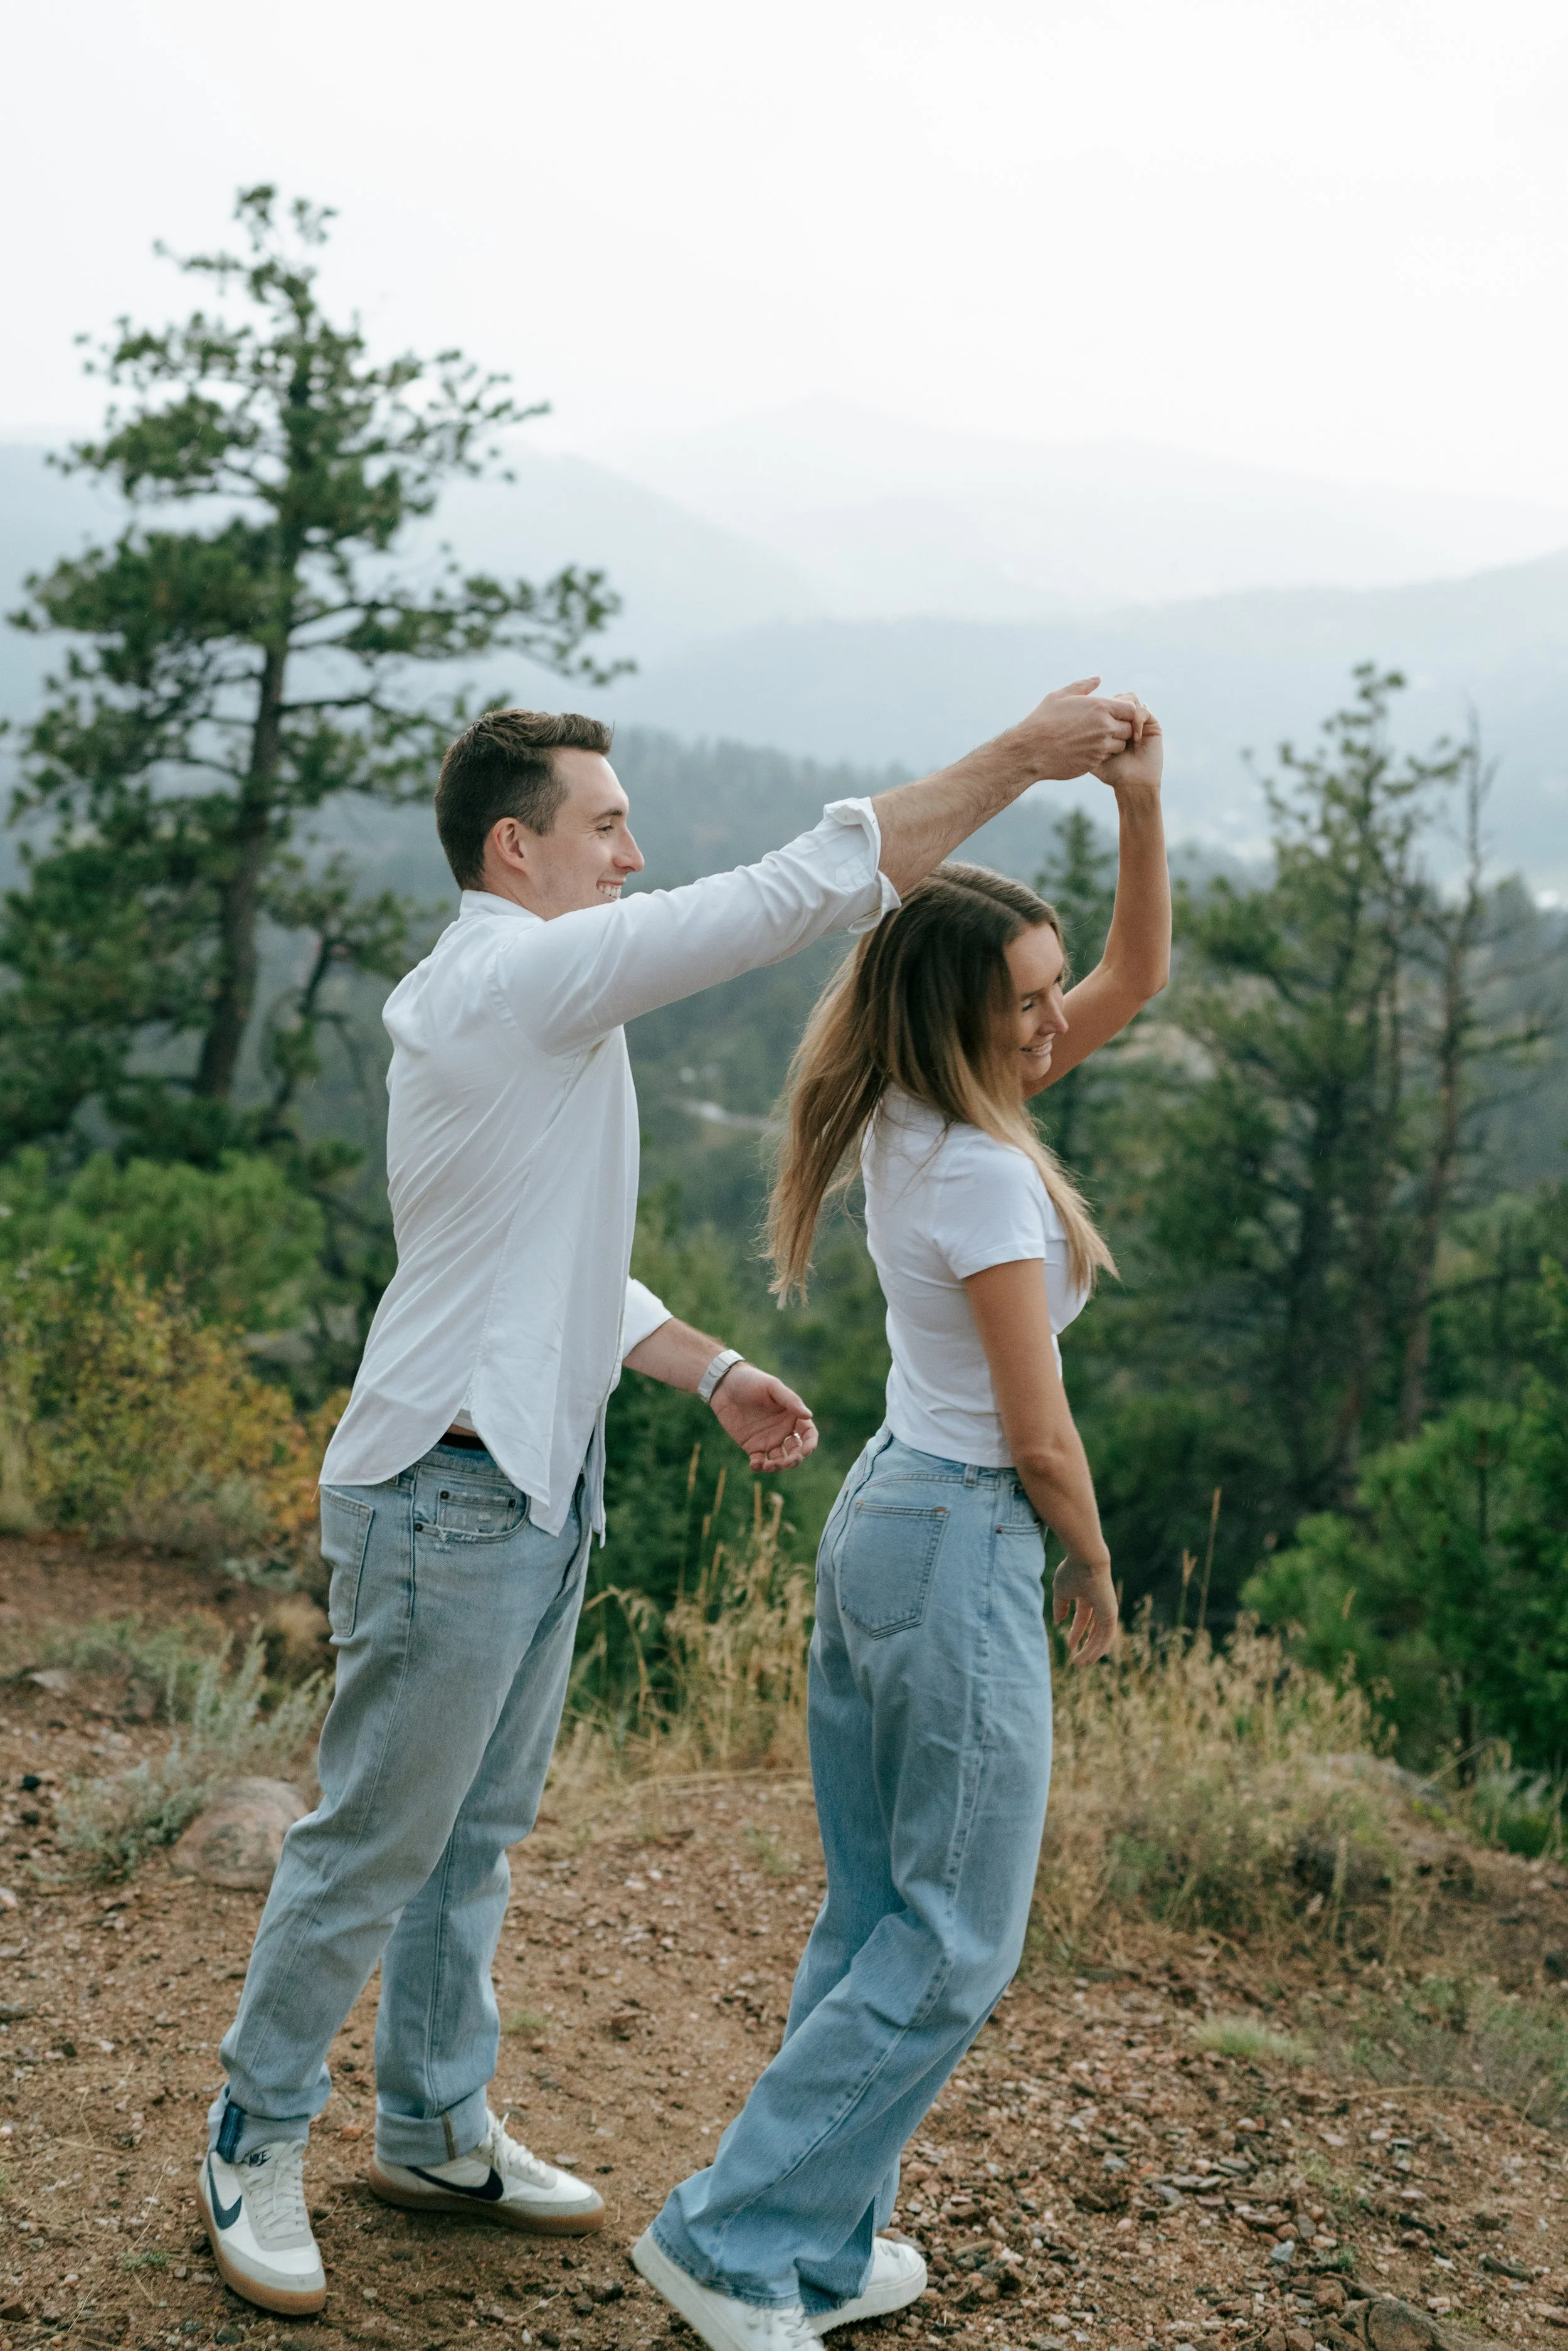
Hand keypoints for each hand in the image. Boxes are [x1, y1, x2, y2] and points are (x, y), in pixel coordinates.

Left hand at [710, 1363, 818, 1472]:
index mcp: (792, 1416)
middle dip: (794, 1460)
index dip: (810, 1444)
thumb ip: (791, 1400)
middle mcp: (783, 1430)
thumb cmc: (751, 1381)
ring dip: (778, 1467)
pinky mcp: (752, 1446)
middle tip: (786, 1462)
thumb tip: (809, 1415)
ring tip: (768, 1465)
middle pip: (796, 1451)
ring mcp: (768, 1439)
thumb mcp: (772, 1386)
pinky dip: (759, 1466)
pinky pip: (759, 1461)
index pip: (808, 1434)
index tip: (806, 1451)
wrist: (724, 1385)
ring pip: (779, 1460)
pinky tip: (755, 1464)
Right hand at [1006, 677, 1138, 781]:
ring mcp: (1100, 747)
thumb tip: (1097, 679)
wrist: (1030, 751)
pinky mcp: (1094, 762)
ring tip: (1095, 739)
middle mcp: (1104, 727)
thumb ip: (1082, 686)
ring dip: (1113, 742)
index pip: (1131, 710)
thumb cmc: (1043, 721)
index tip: (1115, 714)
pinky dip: (1100, 754)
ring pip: (1120, 745)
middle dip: (1121, 728)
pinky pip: (1106, 758)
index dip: (1126, 712)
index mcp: (1100, 707)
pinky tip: (1085, 749)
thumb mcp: (1059, 696)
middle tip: (1105, 727)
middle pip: (1129, 729)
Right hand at [1052, 1554, 1118, 1664]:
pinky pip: (1106, 1636)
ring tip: (1080, 1663)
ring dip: (1092, 1651)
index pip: (1083, 1618)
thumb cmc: (1072, 1572)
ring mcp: (1107, 1610)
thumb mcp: (1061, 1592)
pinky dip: (1099, 1648)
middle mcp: (1100, 1604)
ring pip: (1101, 1636)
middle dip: (1086, 1645)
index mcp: (1088, 1596)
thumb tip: (1058, 1621)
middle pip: (1095, 1629)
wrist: (1086, 1562)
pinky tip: (1090, 1657)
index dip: (1076, 1632)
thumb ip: (1060, 1606)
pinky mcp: (1111, 1614)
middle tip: (1078, 1660)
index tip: (1069, 1645)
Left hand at [1091, 692, 1162, 794]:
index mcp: (1111, 724)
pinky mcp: (1152, 725)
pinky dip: (1137, 721)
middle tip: (1109, 726)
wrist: (1132, 784)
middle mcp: (1125, 720)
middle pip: (1117, 698)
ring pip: (1130, 699)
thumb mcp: (1091, 753)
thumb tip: (1069, 721)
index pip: (1104, 703)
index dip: (1099, 709)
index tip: (1095, 725)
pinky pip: (1143, 711)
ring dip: (1124, 712)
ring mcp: (1139, 722)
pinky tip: (1135, 738)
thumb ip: (1083, 737)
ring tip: (1122, 732)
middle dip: (1112, 708)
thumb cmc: (1111, 772)